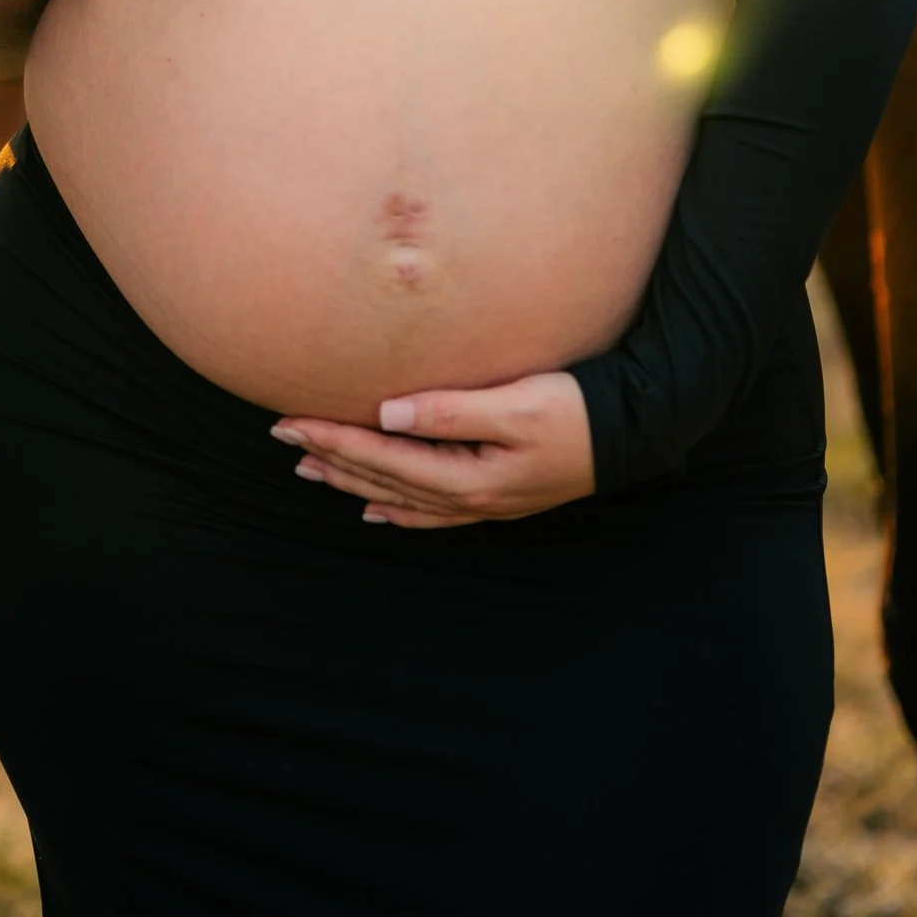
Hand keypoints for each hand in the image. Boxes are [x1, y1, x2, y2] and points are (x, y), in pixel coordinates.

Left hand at [273, 372, 595, 527]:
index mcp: (468, 476)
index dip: (334, 437)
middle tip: (283, 436)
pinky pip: (432, 512)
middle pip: (384, 478)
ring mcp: (484, 502)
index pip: (384, 455)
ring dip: (354, 480)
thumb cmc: (577, 410)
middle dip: (332, 456)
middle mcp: (470, 497)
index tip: (291, 420)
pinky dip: (398, 509)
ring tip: (311, 468)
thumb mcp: (517, 404)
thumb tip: (387, 412)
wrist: (633, 434)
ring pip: (401, 496)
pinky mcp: (497, 496)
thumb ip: (452, 410)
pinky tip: (377, 509)